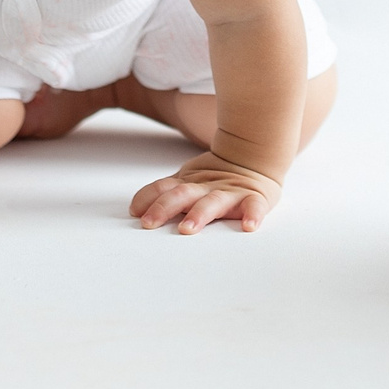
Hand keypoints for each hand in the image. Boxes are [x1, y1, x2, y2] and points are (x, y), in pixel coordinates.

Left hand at [130, 153, 281, 234]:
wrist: (253, 159)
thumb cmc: (215, 179)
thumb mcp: (188, 181)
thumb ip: (166, 193)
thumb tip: (135, 210)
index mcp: (189, 183)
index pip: (163, 187)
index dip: (148, 198)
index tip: (135, 213)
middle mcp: (206, 187)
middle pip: (182, 194)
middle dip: (164, 208)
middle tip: (149, 223)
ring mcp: (230, 192)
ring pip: (212, 202)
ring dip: (199, 214)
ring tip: (188, 228)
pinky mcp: (253, 198)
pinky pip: (254, 206)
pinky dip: (252, 215)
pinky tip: (249, 226)